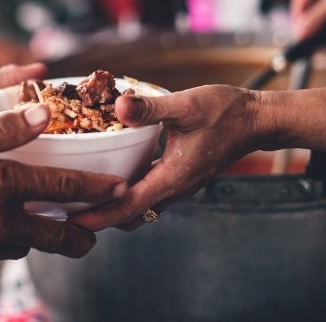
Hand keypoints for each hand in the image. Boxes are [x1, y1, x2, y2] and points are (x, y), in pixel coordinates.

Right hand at [0, 104, 126, 272]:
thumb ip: (3, 128)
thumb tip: (42, 114)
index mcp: (3, 185)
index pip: (65, 188)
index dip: (98, 188)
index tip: (119, 188)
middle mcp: (2, 221)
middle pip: (59, 237)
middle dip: (83, 236)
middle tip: (93, 231)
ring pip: (30, 245)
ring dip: (43, 237)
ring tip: (46, 226)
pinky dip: (6, 240)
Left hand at [70, 86, 262, 230]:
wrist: (256, 120)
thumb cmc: (226, 113)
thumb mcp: (186, 105)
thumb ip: (150, 108)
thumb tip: (118, 105)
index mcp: (172, 178)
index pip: (128, 207)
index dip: (98, 215)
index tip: (72, 220)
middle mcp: (174, 189)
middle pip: (129, 216)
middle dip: (100, 217)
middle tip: (69, 209)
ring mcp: (178, 186)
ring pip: (140, 208)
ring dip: (113, 207)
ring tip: (84, 195)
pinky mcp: (180, 177)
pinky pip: (149, 195)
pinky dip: (127, 194)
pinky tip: (113, 174)